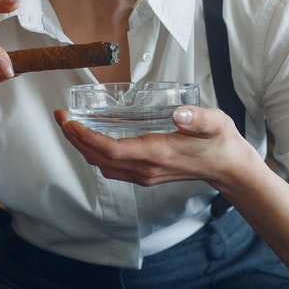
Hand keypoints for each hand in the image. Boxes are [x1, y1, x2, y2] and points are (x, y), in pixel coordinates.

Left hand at [54, 104, 260, 192]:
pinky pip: (112, 167)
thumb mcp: (215, 123)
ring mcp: (144, 175)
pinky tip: (92, 137)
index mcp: (157, 154)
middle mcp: (145, 169)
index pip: (110, 149)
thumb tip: (178, 114)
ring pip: (102, 164)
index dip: (84, 136)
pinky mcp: (145, 175)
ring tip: (71, 125)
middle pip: (98, 158)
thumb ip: (197, 117)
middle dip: (75, 139)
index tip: (69, 120)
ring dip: (82, 147)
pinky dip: (96, 153)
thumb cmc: (220, 142)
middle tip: (61, 117)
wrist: (228, 168)